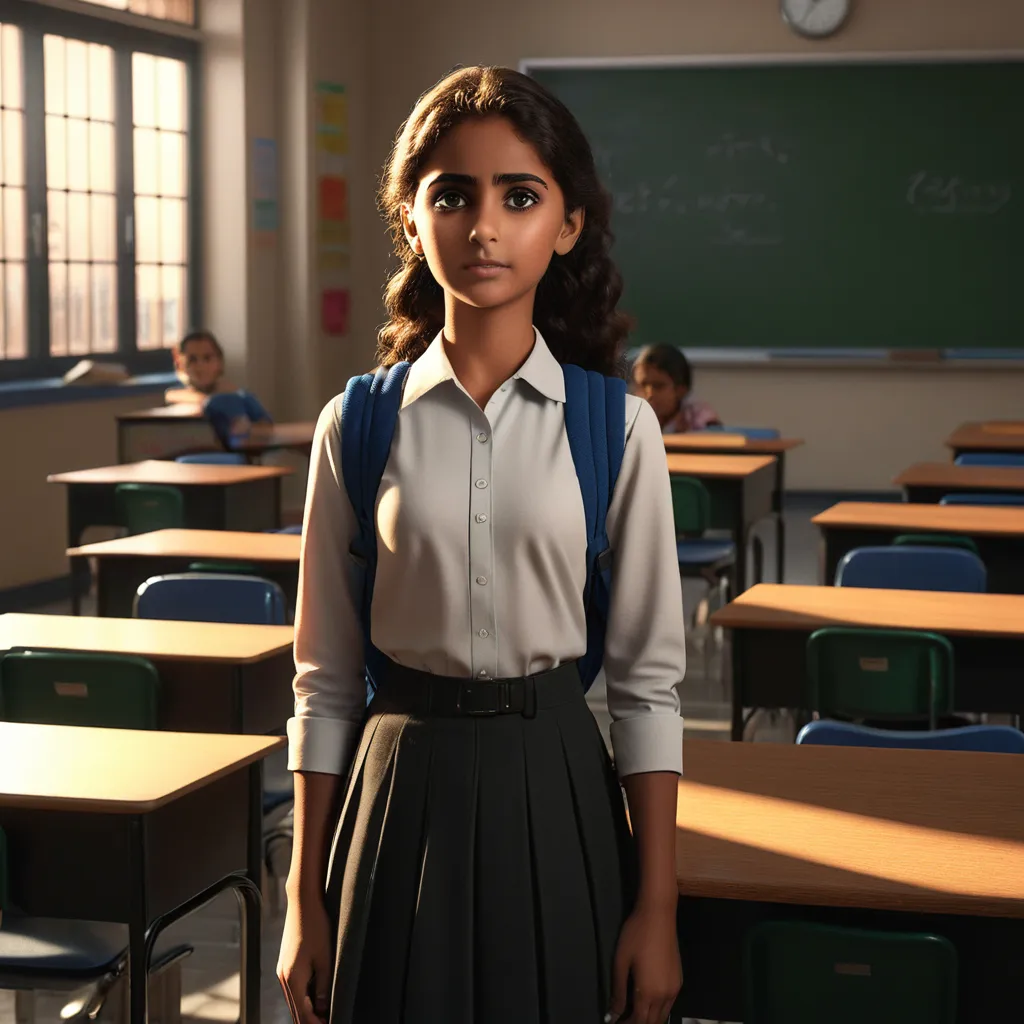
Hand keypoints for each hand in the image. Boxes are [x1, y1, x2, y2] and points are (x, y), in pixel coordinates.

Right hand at [276, 889, 333, 1023]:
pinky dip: (302, 996)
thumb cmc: (316, 928)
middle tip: (326, 1022)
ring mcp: (282, 970)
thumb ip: (323, 987)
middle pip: (295, 1009)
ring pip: (293, 999)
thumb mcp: (325, 959)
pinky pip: (293, 987)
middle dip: (309, 1020)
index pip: (302, 1014)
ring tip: (323, 1015)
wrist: (303, 903)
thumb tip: (323, 1009)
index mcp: (292, 979)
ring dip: (306, 1009)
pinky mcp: (285, 962)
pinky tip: (314, 997)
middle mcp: (283, 977)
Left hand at [608, 902, 681, 1023]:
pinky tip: (647, 1004)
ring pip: (663, 1016)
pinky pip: (669, 1005)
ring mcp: (675, 989)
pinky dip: (658, 1011)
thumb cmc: (636, 935)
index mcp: (649, 992)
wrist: (658, 915)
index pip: (638, 1021)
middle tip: (623, 1020)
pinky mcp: (679, 981)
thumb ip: (618, 992)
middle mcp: (665, 996)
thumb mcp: (621, 963)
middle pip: (653, 1022)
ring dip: (649, 1019)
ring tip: (633, 1015)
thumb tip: (612, 1015)